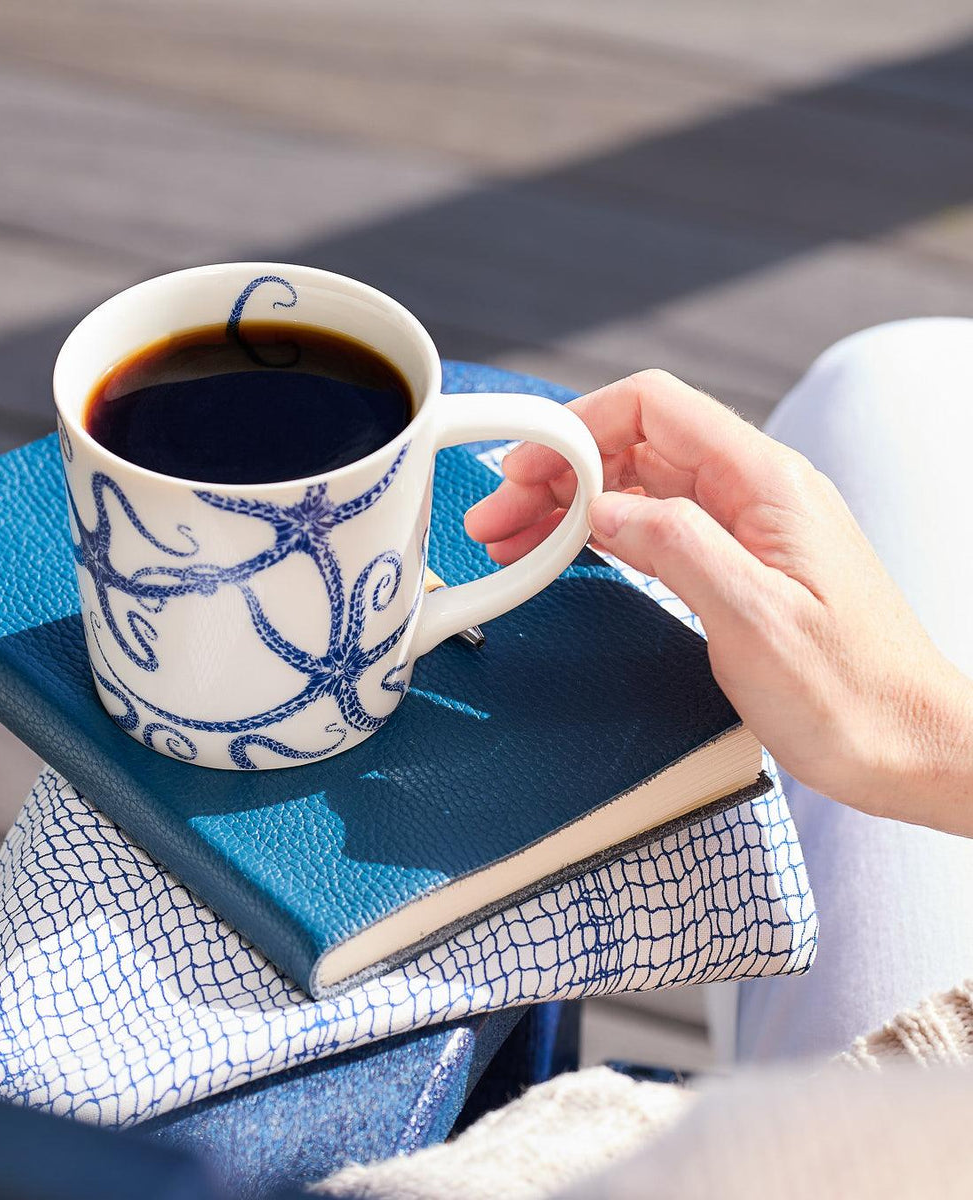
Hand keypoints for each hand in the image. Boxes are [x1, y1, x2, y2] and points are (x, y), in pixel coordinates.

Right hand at [465, 370, 972, 834]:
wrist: (910, 747)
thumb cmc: (852, 694)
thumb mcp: (754, 619)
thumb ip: (674, 547)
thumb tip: (600, 508)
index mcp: (764, 482)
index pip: (652, 407)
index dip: (575, 429)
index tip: (523, 474)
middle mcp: (755, 490)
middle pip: (635, 444)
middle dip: (557, 472)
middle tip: (498, 521)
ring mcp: (747, 526)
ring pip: (639, 485)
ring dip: (571, 505)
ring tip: (514, 540)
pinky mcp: (739, 563)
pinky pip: (657, 525)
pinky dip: (603, 534)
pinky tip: (568, 552)